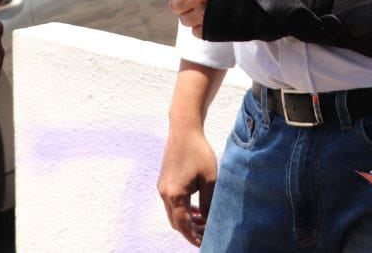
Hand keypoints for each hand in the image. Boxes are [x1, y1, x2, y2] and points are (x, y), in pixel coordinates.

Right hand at [157, 127, 217, 246]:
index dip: (193, 237)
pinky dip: (182, 210)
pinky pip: (171, 203)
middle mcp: (164, 193)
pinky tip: (196, 209)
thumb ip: (208, 204)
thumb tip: (208, 221)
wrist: (184, 130)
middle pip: (176, 222)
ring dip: (186, 221)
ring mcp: (162, 187)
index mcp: (175, 194)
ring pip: (173, 213)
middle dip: (190, 231)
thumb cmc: (199, 153)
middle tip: (206, 235)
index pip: (183, 225)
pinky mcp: (164, 181)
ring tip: (203, 223)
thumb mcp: (210, 180)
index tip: (205, 243)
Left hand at [167, 0, 216, 37]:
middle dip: (182, 4)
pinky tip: (211, 20)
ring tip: (204, 11)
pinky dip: (201, 28)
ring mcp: (204, 13)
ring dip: (191, 17)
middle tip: (193, 1)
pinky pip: (196, 32)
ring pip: (184, 20)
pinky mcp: (211, 28)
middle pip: (175, 5)